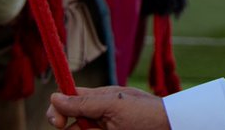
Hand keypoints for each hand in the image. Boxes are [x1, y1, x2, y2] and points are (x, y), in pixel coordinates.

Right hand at [47, 86, 170, 128]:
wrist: (169, 129)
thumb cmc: (146, 113)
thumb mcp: (113, 105)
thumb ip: (84, 102)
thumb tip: (54, 97)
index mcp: (98, 99)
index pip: (68, 100)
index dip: (59, 109)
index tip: (59, 122)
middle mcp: (97, 116)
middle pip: (70, 123)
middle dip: (67, 127)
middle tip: (72, 129)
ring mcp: (103, 129)